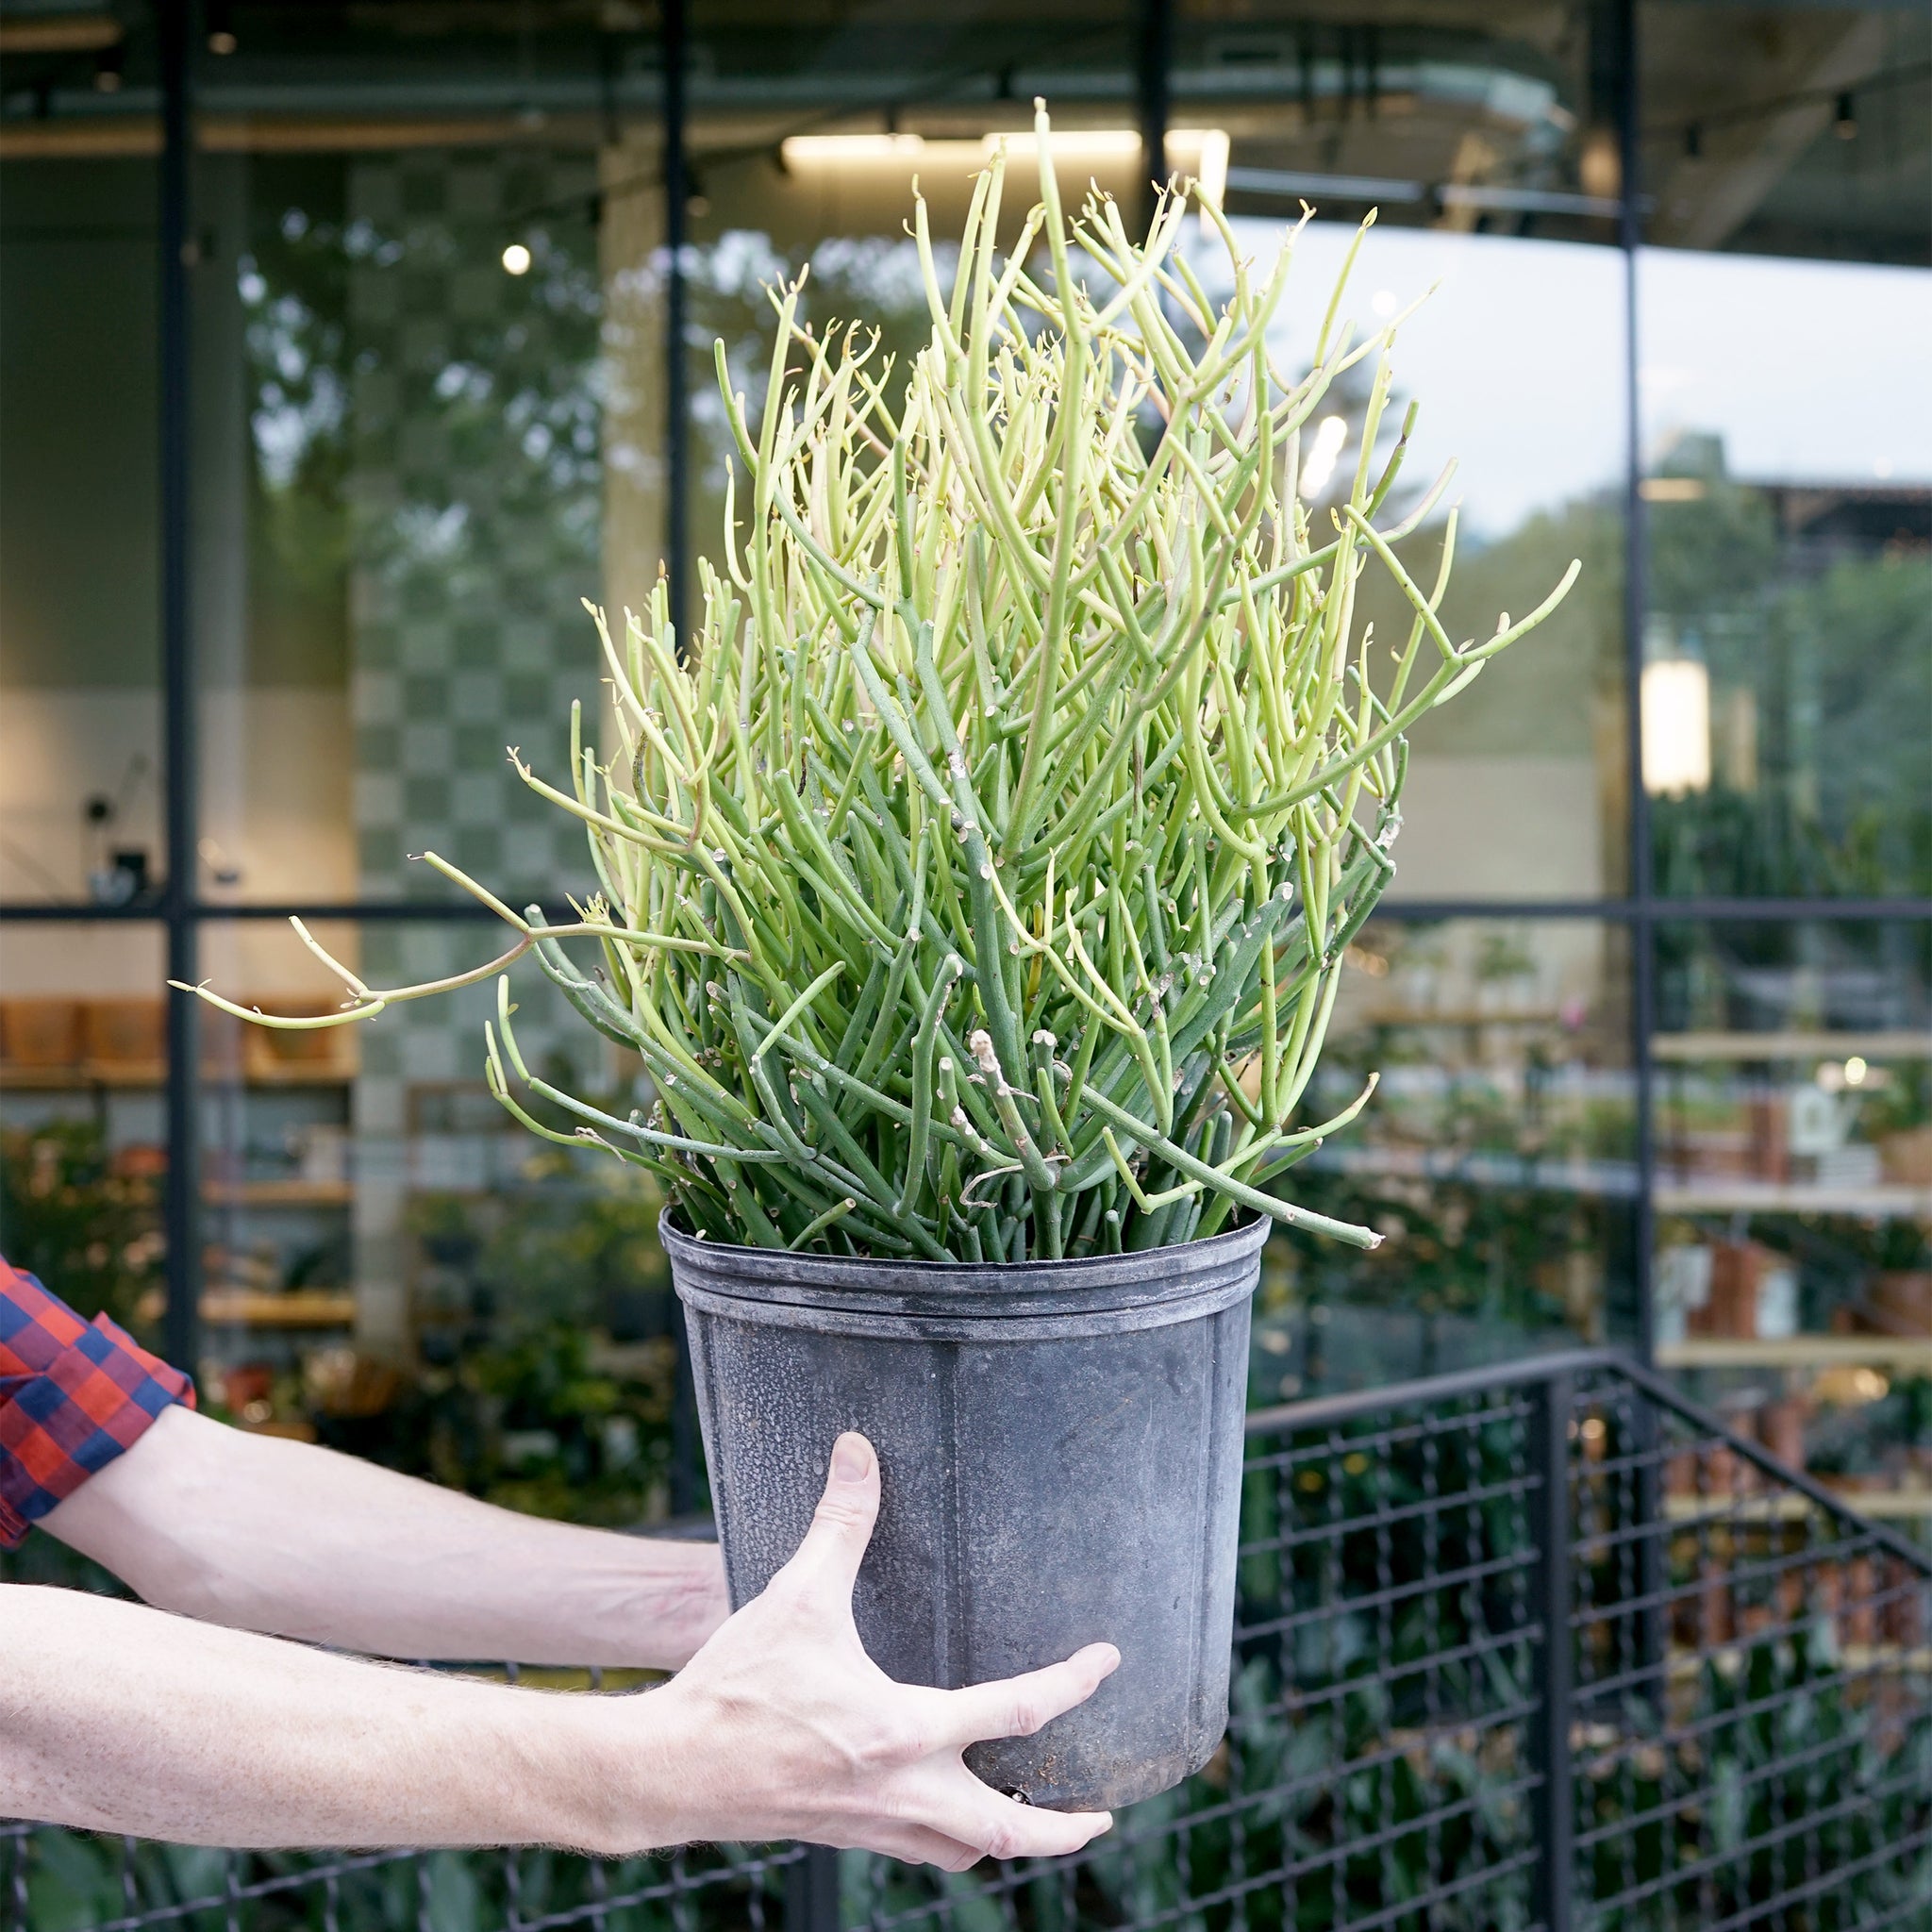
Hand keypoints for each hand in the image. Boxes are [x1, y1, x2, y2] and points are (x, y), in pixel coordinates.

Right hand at [647, 1432, 1118, 1867]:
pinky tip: (945, 1812)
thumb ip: (839, 1523)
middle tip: (1102, 1818)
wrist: (668, 1772)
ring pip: (964, 1852)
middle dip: (1064, 1830)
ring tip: (1035, 1819)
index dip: (1072, 1683)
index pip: (1016, 1710)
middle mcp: (902, 1789)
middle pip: (1009, 1829)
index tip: (1107, 1661)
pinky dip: (950, 1839)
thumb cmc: (736, 1688)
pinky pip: (918, 1850)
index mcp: (904, 1730)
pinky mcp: (843, 1834)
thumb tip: (858, 1449)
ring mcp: (873, 1822)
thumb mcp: (796, 1597)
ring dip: (1009, 1839)